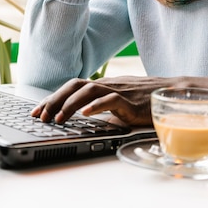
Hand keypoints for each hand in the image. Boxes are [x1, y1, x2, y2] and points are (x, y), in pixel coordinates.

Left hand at [31, 75, 207, 126]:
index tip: (36, 111)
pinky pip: (111, 99)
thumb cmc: (145, 102)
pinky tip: (86, 114)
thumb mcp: (118, 106)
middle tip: (41, 116)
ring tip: (58, 118)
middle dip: (55, 100)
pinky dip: (97, 105)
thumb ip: (102, 110)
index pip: (72, 88)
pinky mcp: (130, 99)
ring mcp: (119, 90)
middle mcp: (107, 84)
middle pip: (75, 85)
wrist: (172, 94)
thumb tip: (83, 122)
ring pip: (89, 90)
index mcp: (102, 86)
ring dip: (71, 104)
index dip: (52, 97)